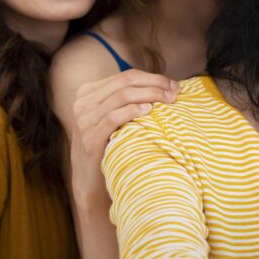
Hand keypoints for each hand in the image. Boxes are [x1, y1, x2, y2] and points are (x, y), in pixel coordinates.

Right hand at [69, 70, 176, 206]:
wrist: (90, 182)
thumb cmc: (110, 144)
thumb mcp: (113, 117)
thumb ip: (128, 99)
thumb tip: (167, 85)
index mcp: (88, 93)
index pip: (127, 76)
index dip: (153, 78)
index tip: (175, 86)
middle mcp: (83, 104)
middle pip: (126, 82)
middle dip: (155, 84)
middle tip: (176, 92)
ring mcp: (84, 121)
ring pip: (122, 96)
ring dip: (150, 95)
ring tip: (169, 100)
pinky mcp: (89, 139)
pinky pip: (113, 118)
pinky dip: (133, 110)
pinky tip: (149, 111)